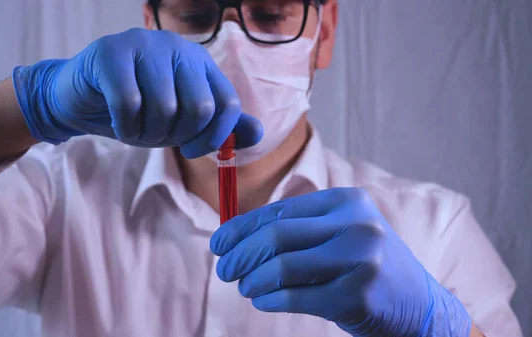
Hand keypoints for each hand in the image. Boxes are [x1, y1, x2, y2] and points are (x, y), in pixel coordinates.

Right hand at [12, 28, 262, 157]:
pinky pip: (129, 104)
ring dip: (148, 135)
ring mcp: (144, 45)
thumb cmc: (136, 109)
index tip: (193, 151)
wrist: (79, 97)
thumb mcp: (181, 120)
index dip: (215, 138)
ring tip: (136, 130)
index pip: (227, 104)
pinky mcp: (111, 52)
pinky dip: (125, 128)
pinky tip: (118, 125)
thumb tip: (258, 133)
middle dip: (177, 137)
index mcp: (199, 63)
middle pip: (200, 108)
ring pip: (165, 107)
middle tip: (156, 137)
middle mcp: (177, 47)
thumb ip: (219, 125)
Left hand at [211, 188, 471, 336]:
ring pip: (282, 267)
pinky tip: (261, 300)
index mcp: (347, 201)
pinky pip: (295, 296)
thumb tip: (235, 236)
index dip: (242, 227)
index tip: (219, 243)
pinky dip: (269, 299)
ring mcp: (360, 261)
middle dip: (240, 254)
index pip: (280, 210)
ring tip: (243, 286)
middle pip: (277, 236)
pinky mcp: (356, 296)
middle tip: (224, 269)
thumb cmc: (367, 265)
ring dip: (252, 279)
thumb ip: (298, 228)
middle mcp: (356, 225)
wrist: (420, 305)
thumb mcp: (342, 232)